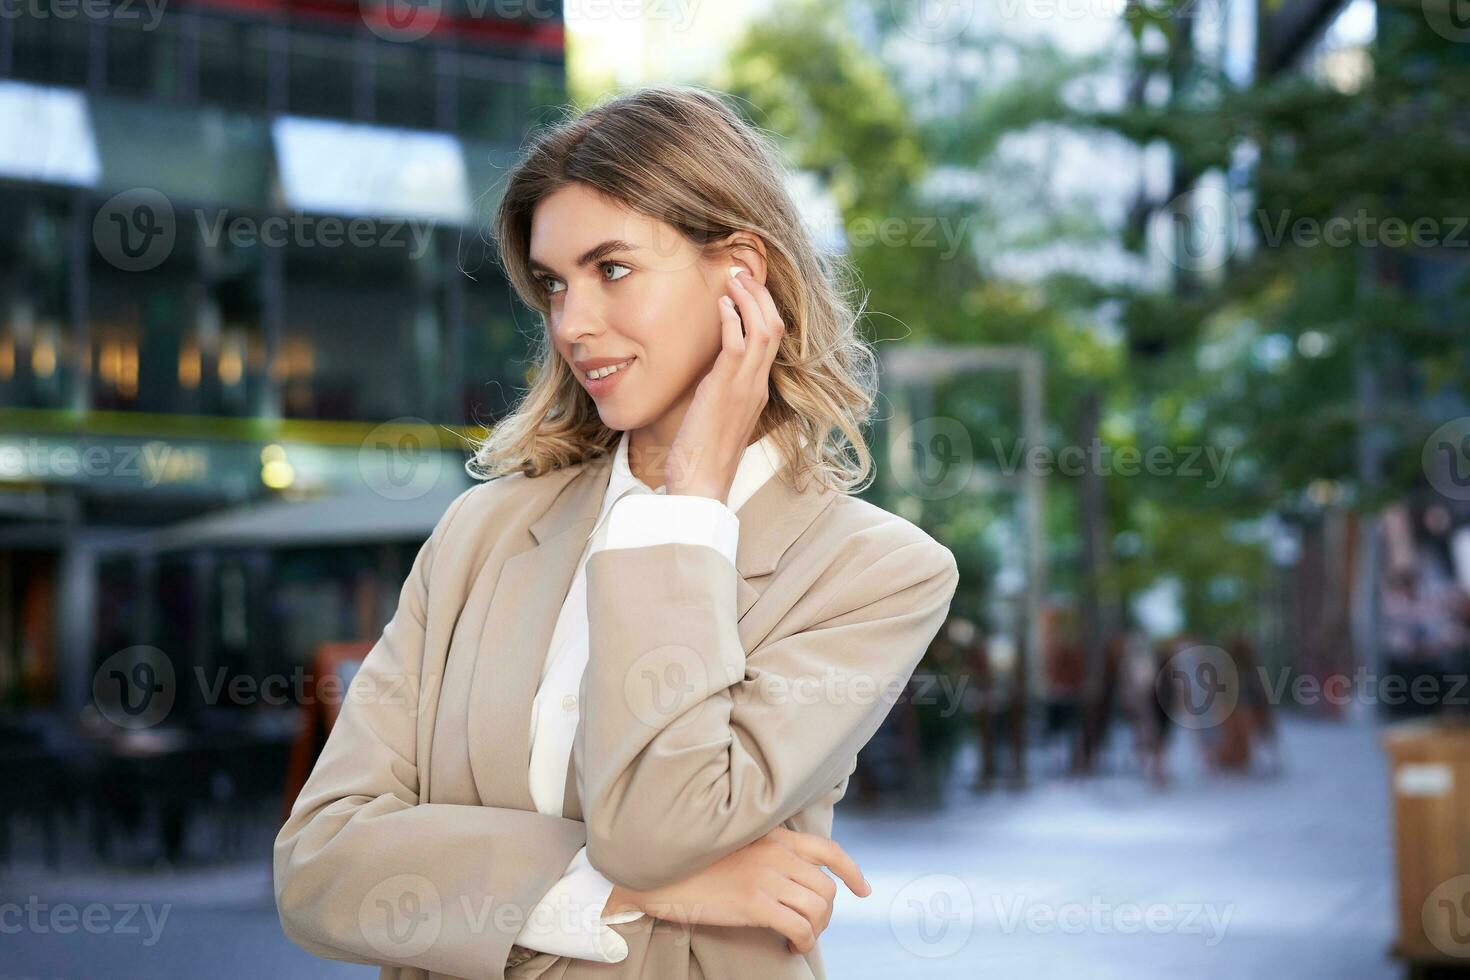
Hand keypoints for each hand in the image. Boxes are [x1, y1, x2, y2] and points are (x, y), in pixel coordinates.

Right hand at [605, 827, 870, 954]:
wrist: (658, 872)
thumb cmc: (692, 863)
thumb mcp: (735, 845)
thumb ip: (766, 852)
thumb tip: (792, 876)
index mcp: (773, 837)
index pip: (828, 850)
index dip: (852, 871)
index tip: (862, 890)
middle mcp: (776, 854)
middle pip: (826, 887)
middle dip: (826, 913)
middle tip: (810, 928)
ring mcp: (767, 878)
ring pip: (819, 908)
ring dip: (816, 930)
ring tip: (798, 939)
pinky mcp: (755, 904)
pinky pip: (800, 927)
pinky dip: (803, 941)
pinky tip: (789, 947)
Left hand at [664, 267, 786, 502]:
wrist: (700, 483)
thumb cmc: (701, 454)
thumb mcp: (714, 414)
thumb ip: (718, 389)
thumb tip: (707, 371)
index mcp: (758, 390)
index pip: (772, 339)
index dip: (763, 308)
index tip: (746, 286)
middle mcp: (758, 385)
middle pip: (775, 327)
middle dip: (760, 294)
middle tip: (742, 270)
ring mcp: (745, 387)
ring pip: (763, 330)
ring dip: (749, 298)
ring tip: (733, 276)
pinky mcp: (726, 390)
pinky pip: (738, 345)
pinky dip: (733, 319)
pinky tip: (721, 304)